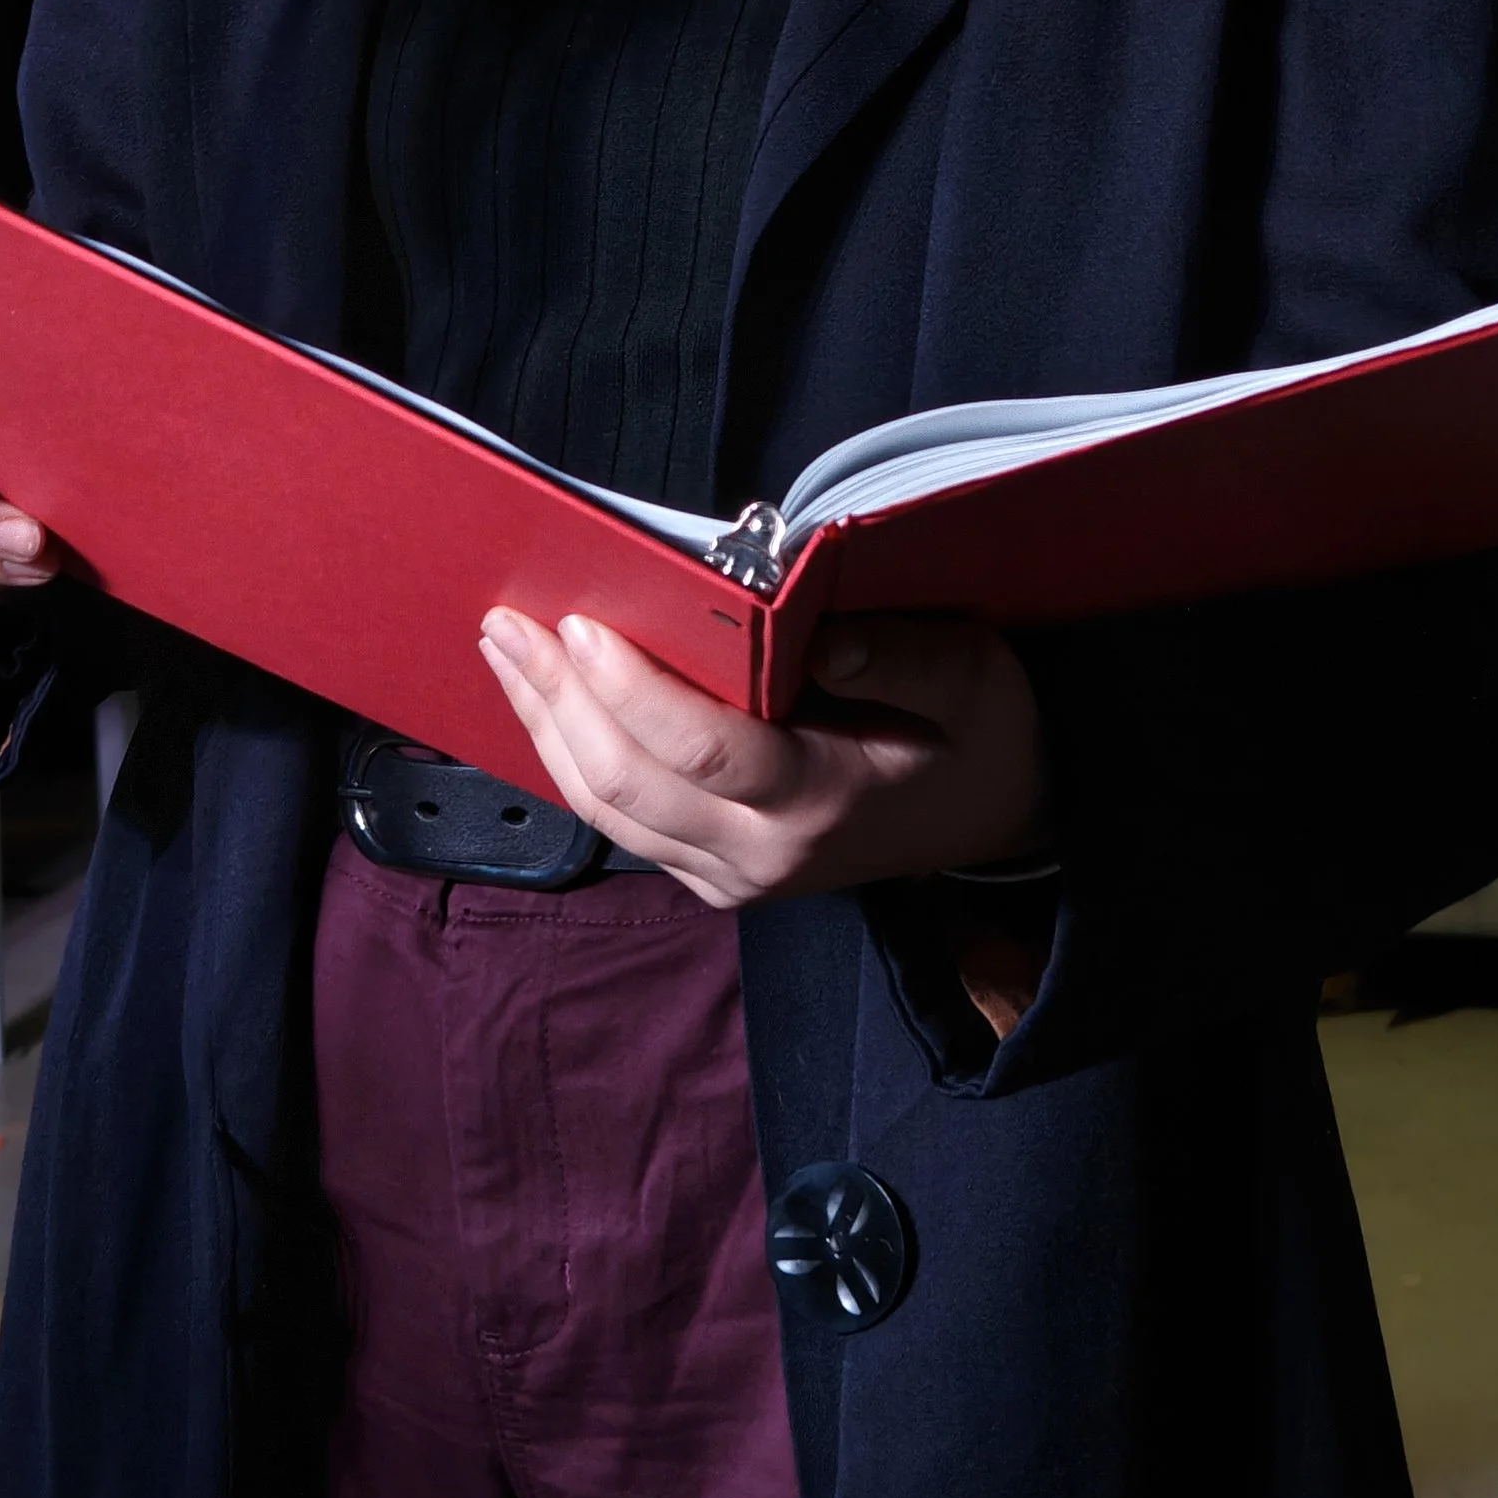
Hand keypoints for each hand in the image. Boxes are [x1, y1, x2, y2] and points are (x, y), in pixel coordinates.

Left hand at [479, 607, 1046, 910]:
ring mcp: (729, 876)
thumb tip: (821, 638)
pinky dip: (570, 757)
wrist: (995, 819)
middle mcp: (762, 855)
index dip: (633, 690)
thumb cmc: (978, 734)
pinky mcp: (711, 874)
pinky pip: (621, 822)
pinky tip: (542, 699)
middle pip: (628, 786)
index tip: (579, 624)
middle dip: (556, 699)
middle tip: (506, 621)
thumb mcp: (974, 679)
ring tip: (502, 648)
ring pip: (607, 811)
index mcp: (822, 802)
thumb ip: (904, 657)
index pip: (706, 749)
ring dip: (544, 726)